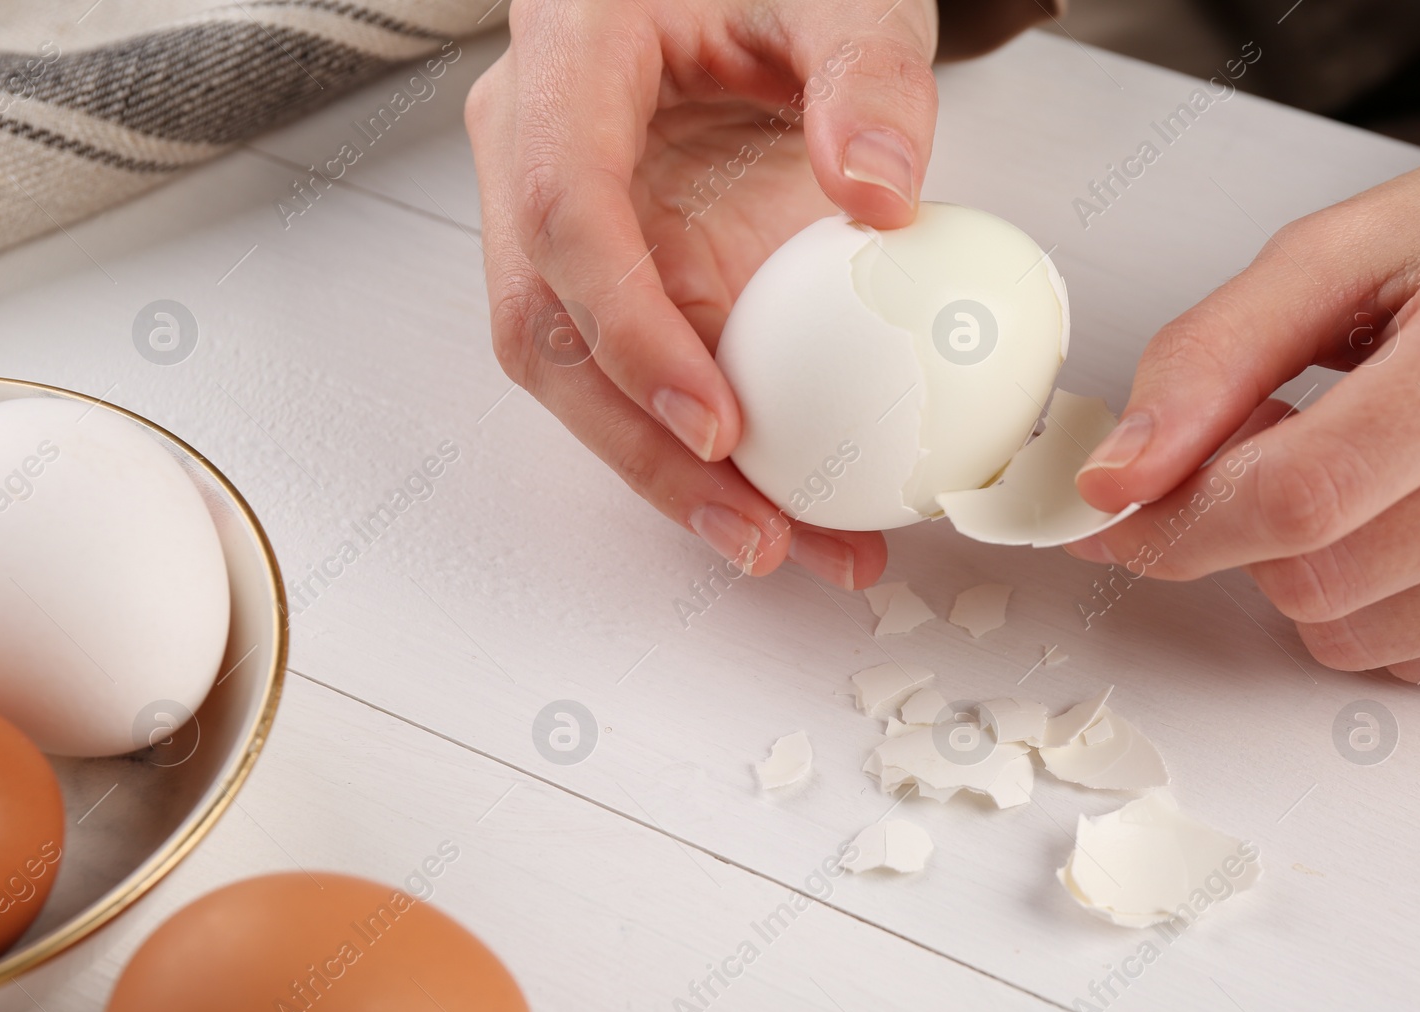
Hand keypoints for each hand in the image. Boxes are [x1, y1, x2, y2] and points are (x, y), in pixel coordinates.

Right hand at [465, 0, 941, 587]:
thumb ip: (870, 72)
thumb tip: (883, 202)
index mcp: (568, 60)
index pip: (564, 212)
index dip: (630, 333)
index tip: (720, 423)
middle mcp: (537, 152)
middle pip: (548, 332)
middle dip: (644, 453)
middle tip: (762, 533)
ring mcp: (567, 222)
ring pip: (579, 376)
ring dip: (673, 477)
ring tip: (790, 544)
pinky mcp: (618, 271)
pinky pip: (639, 372)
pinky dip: (705, 448)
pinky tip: (785, 498)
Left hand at [1066, 107, 1419, 684]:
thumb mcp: (1350, 251)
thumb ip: (1214, 354)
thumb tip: (1120, 474)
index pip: (1299, 496)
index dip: (1179, 518)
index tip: (1114, 512)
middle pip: (1319, 579)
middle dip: (1250, 524)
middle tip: (1286, 436)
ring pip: (1359, 636)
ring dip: (1314, 566)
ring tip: (1376, 464)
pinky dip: (1385, 602)